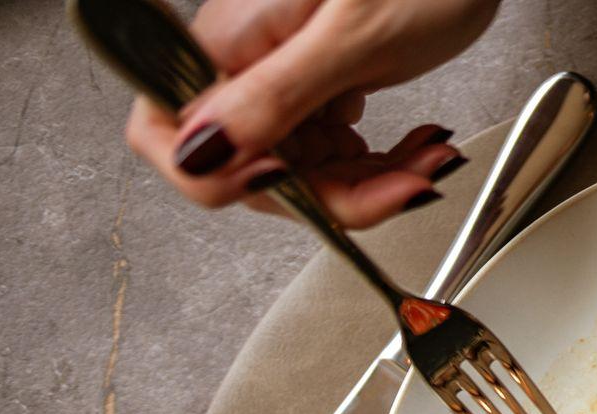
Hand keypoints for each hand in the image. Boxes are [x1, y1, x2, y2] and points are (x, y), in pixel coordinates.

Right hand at [124, 0, 500, 226]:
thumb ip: (274, 95)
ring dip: (373, 182)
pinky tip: (421, 145)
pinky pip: (338, 147)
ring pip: (306, 169)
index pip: (168, 134)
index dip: (215, 177)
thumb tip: (198, 151)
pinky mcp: (325, 79)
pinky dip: (385, 161)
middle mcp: (246, 63)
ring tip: (428, 160)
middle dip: (334, 193)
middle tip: (403, 184)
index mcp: (230, 45)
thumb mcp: (351, 36)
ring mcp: (285, 74)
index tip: (286, 183)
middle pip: (253, 168)